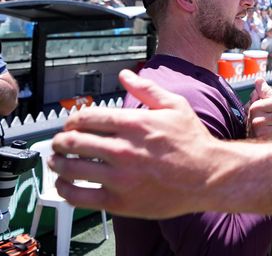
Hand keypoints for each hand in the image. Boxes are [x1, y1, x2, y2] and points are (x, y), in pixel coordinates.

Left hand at [49, 69, 217, 217]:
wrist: (209, 175)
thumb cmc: (194, 142)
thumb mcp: (176, 106)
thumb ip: (147, 89)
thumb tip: (126, 75)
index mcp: (135, 123)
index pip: (87, 118)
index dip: (72, 120)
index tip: (71, 125)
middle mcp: (124, 149)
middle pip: (73, 142)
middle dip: (60, 141)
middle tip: (59, 143)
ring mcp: (120, 177)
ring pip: (71, 168)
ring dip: (57, 163)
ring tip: (57, 162)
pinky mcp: (120, 201)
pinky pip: (79, 196)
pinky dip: (65, 190)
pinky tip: (65, 185)